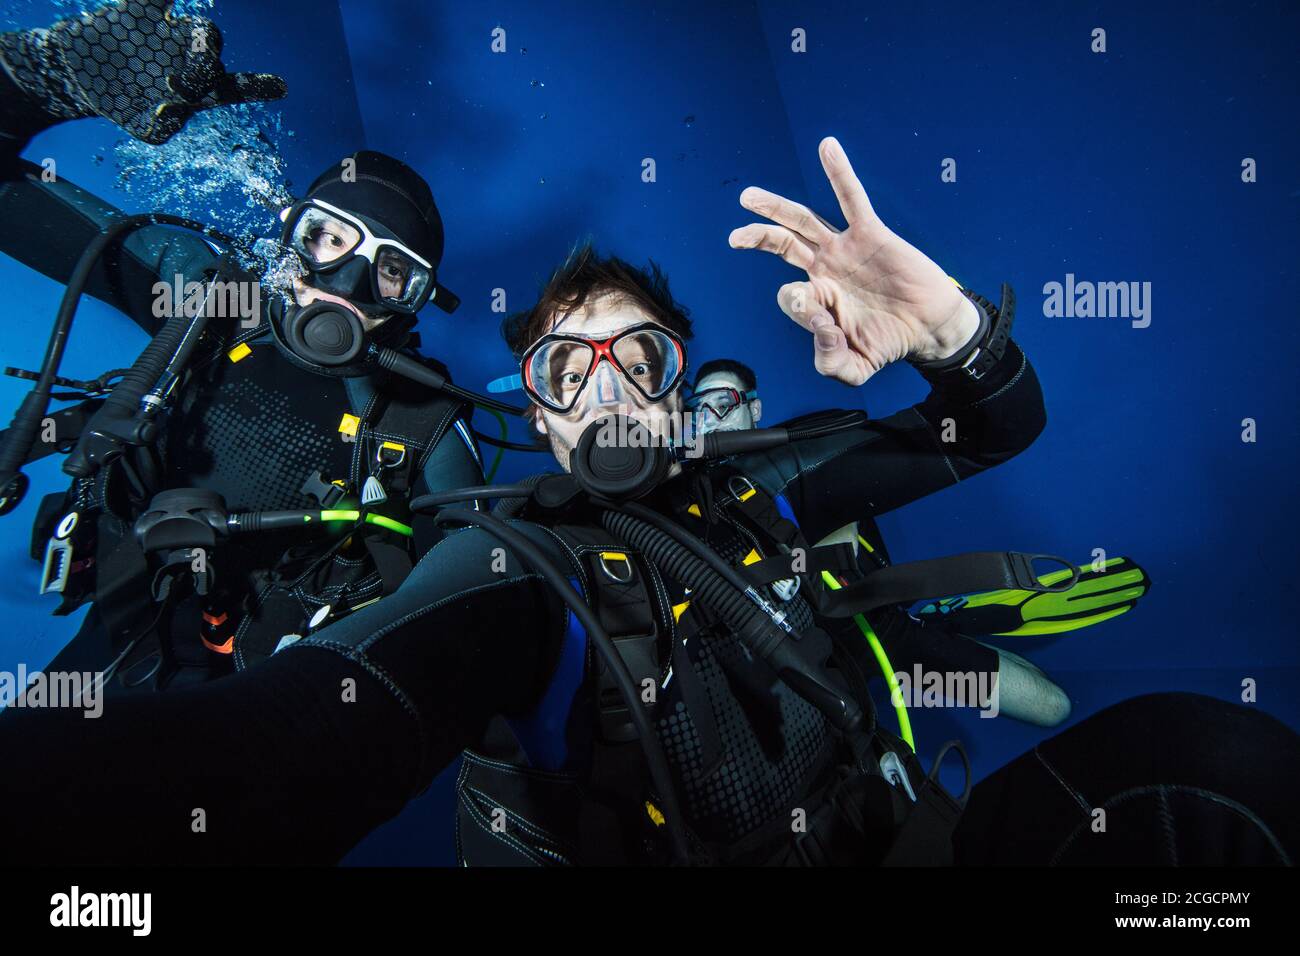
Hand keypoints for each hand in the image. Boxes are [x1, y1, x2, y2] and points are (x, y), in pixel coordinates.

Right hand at [0, 0, 286, 144]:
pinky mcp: (139, 13)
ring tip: (169, 73)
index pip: (234, 87)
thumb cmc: (125, 105)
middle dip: (204, 70)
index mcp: (199, 87)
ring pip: (201, 31)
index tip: (283, 86)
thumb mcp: (144, 127)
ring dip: (198, 43)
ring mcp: (168, 33)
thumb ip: (158, 127)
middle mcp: (191, 57)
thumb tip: (168, 112)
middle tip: (174, 87)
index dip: (257, 86)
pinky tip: (167, 1)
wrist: (85, 76)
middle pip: (215, 57)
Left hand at [729, 137, 979, 385]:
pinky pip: (851, 198)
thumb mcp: (854, 368)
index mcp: (816, 299)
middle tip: (735, 237)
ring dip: (775, 207)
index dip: (801, 310)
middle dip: (757, 238)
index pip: (790, 297)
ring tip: (748, 197)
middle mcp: (825, 269)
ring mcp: (845, 249)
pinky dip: (839, 173)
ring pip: (802, 221)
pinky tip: (826, 148)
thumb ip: (830, 361)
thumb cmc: (889, 345)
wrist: (929, 329)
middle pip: (781, 245)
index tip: (828, 326)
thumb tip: (819, 327)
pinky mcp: (870, 234)